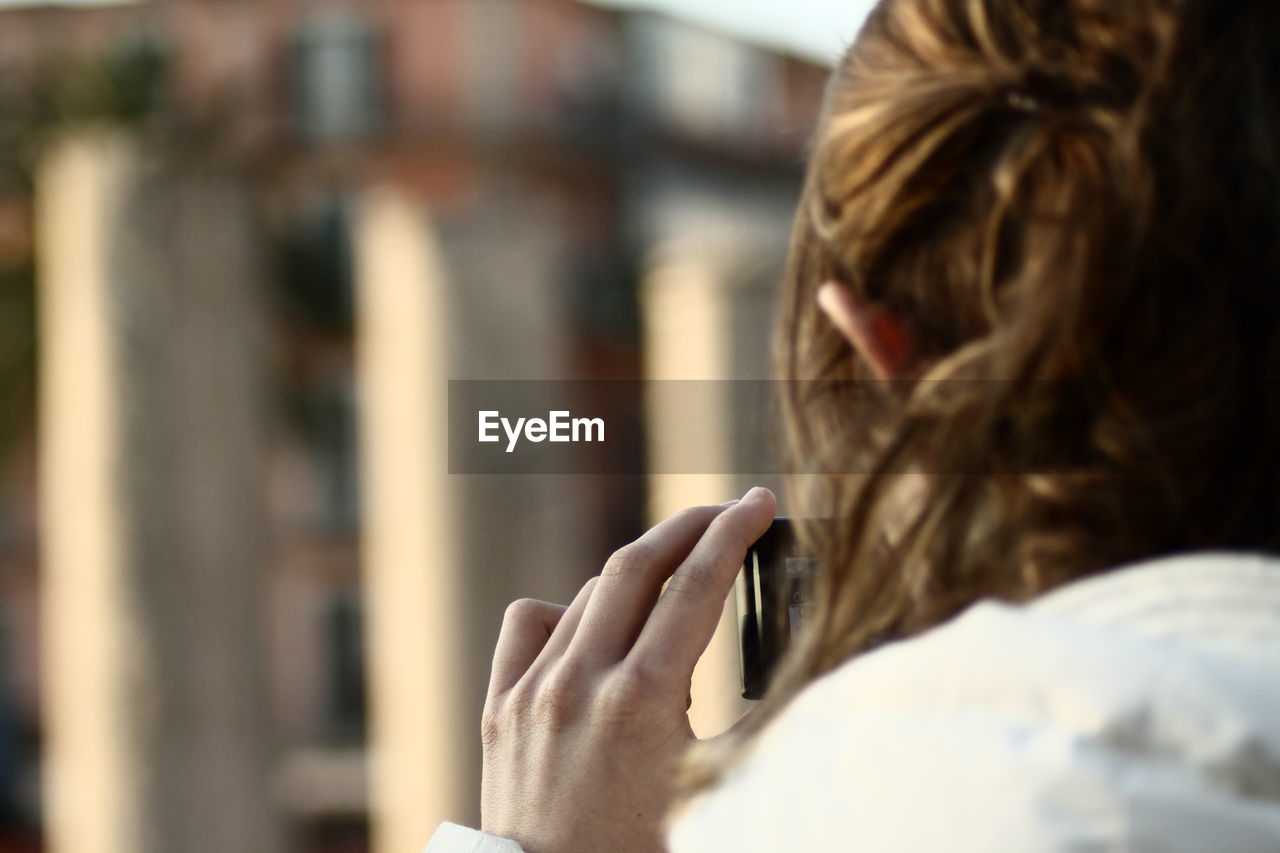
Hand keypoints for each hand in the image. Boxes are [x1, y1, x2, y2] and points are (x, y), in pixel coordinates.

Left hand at [480, 487, 776, 852]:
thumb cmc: (647, 852)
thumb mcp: (712, 785)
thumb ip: (742, 713)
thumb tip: (771, 649)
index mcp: (644, 701)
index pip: (698, 586)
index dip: (734, 534)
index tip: (758, 504)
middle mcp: (583, 682)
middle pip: (640, 564)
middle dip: (689, 526)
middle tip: (724, 512)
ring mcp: (534, 690)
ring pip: (590, 591)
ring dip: (638, 577)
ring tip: (673, 588)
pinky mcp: (501, 706)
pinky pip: (530, 621)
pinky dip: (566, 611)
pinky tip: (589, 630)